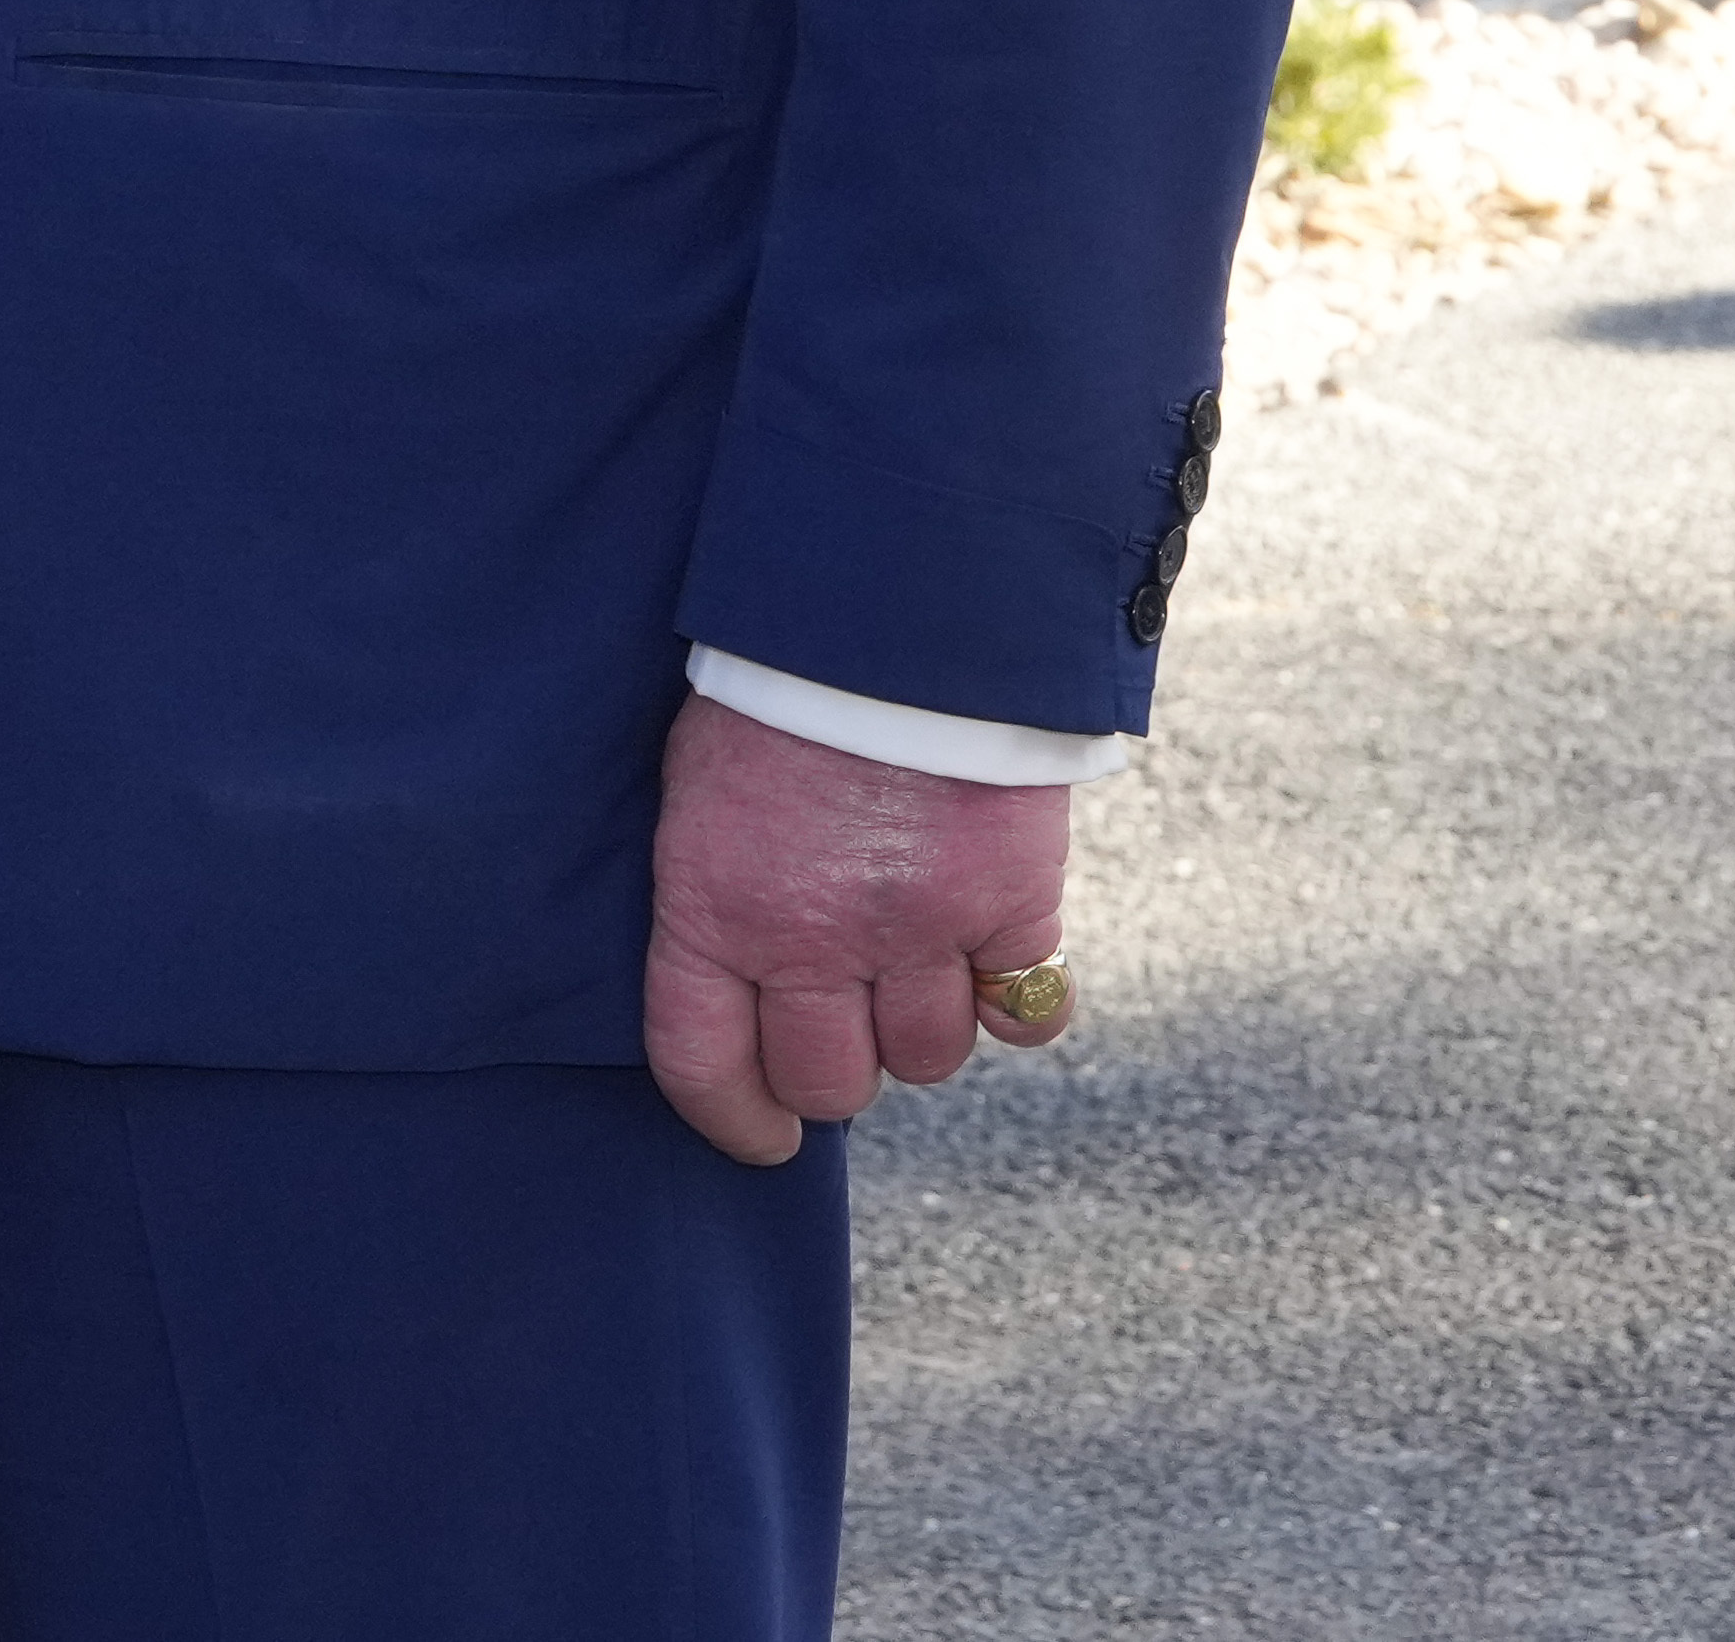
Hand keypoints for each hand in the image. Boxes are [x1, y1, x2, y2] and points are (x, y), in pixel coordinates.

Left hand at [639, 692, 1071, 1167]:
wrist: (892, 598)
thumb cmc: (776, 682)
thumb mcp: (704, 786)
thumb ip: (722, 890)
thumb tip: (743, 979)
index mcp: (712, 905)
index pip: (705, 1064)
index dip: (734, 1118)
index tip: (761, 1136)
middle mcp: (813, 938)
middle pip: (831, 1083)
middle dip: (834, 1068)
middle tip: (844, 1023)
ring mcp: (920, 928)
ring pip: (930, 1057)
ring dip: (923, 1027)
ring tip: (916, 960)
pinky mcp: (1013, 901)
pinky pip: (1030, 1008)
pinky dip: (1021, 997)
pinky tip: (999, 956)